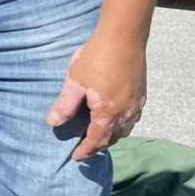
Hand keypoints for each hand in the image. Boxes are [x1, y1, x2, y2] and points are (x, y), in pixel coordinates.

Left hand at [46, 37, 146, 160]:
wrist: (124, 38)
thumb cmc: (96, 58)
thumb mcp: (75, 82)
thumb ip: (65, 105)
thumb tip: (53, 122)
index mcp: (108, 114)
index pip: (96, 141)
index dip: (86, 151)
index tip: (77, 157)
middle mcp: (126, 114)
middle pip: (113, 138)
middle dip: (99, 145)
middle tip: (85, 147)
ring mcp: (136, 104)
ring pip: (125, 129)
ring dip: (112, 135)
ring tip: (99, 133)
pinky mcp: (141, 94)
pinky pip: (133, 118)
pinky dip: (122, 124)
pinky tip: (114, 116)